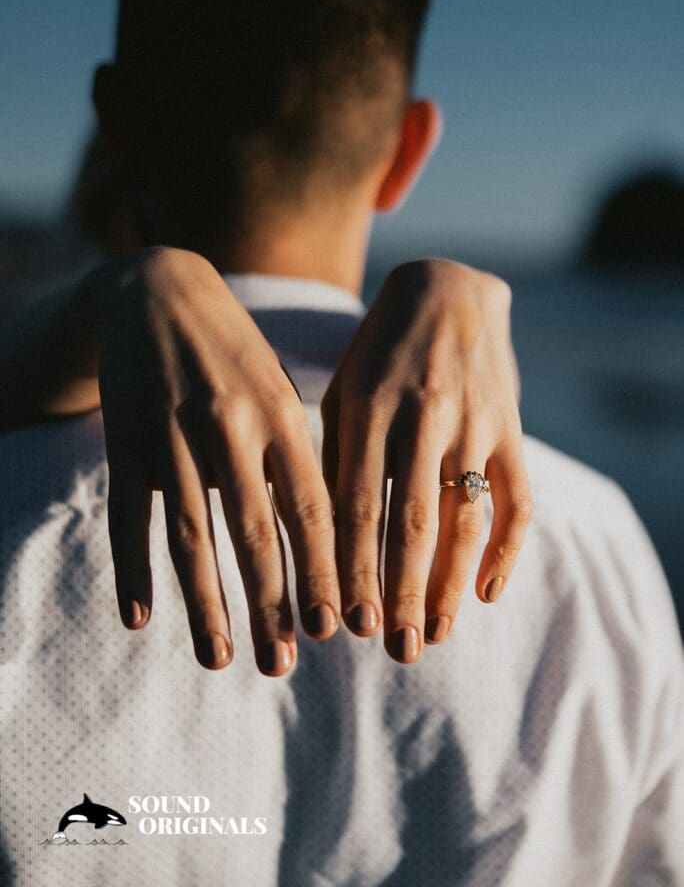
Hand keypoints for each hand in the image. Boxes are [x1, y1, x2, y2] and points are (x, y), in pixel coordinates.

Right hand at [94, 247, 338, 674]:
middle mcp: (231, 427)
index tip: (337, 629)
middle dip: (271, 603)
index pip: (309, 509)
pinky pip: (128, 514)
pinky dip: (132, 567)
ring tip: (219, 658)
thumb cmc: (235, 353)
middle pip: (253, 532)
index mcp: (282, 416)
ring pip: (192, 534)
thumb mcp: (280, 390)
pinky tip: (139, 616)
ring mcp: (174, 435)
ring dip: (206, 602)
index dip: (324, 572)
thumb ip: (298, 456)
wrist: (159, 291)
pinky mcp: (127, 440)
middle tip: (283, 663)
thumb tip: (320, 540)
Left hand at [321, 258, 531, 661]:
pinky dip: (508, 548)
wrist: (447, 290)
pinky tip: (490, 591)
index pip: (358, 505)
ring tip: (436, 634)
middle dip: (400, 592)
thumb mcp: (345, 390)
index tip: (345, 623)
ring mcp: (472, 423)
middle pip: (411, 522)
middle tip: (394, 649)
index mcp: (367, 408)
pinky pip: (518, 496)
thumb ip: (336, 457)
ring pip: (464, 517)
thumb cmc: (380, 350)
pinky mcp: (510, 427)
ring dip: (450, 583)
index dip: (353, 569)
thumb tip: (326, 541)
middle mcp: (422, 418)